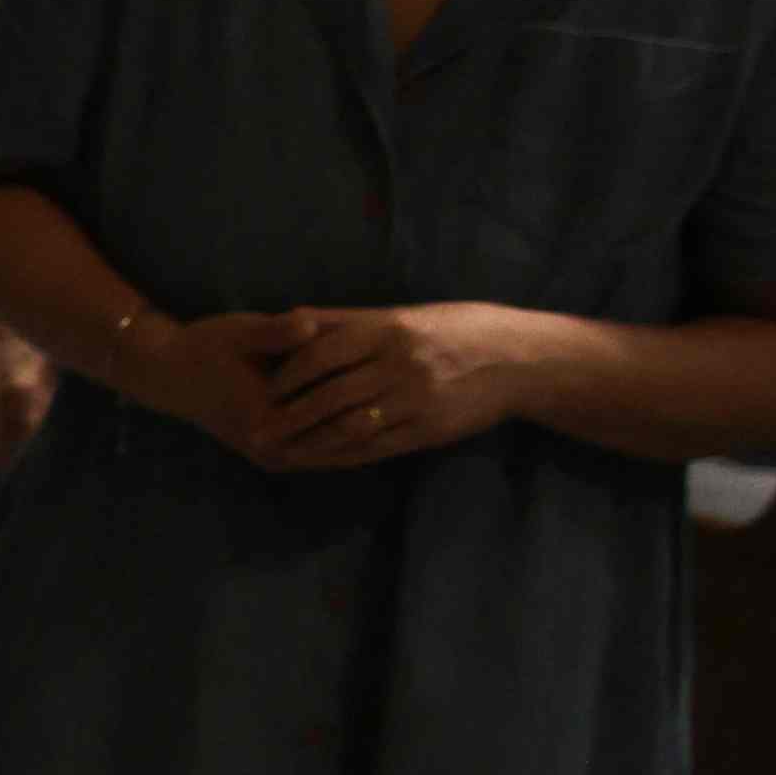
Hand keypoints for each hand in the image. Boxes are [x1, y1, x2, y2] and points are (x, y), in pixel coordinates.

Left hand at [225, 302, 538, 468]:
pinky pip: (376, 447)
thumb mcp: (405, 314)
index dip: (288, 375)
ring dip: (309, 442)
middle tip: (255, 432)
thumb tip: (292, 318)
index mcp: (390, 330)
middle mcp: (400, 365)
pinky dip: (342, 456)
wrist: (520, 360)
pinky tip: (319, 460)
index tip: (264, 389)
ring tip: (278, 452)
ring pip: (350, 427)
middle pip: (330, 396)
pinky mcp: (428, 430)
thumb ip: (348, 319)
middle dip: (289, 417)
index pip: (322, 354)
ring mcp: (415, 401)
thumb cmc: (458, 328)